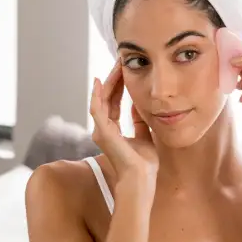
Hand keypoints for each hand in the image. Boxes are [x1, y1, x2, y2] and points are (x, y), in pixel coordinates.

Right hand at [89, 61, 158, 183]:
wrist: (141, 179)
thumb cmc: (144, 165)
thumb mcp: (145, 137)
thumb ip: (139, 122)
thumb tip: (139, 106)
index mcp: (113, 131)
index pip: (114, 103)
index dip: (119, 87)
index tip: (126, 72)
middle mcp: (103, 130)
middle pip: (106, 98)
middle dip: (114, 80)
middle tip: (120, 62)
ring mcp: (101, 131)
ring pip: (101, 99)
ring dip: (108, 82)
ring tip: (116, 66)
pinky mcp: (102, 132)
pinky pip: (96, 108)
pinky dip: (97, 94)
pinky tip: (99, 81)